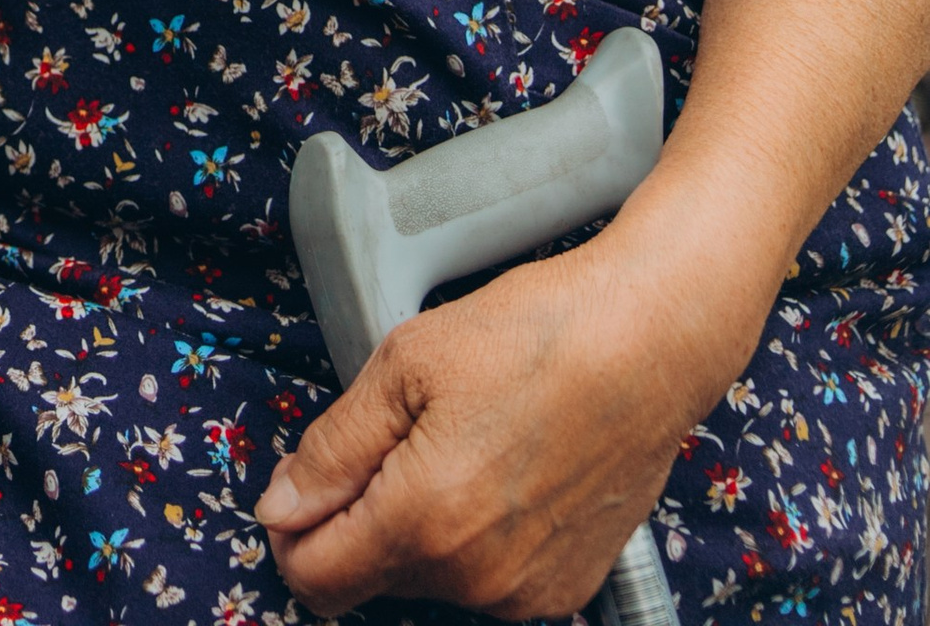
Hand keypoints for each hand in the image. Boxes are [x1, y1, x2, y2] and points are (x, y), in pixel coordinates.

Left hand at [256, 220, 743, 616]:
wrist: (648, 343)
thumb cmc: (534, 336)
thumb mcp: (405, 364)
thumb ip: (333, 449)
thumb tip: (281, 508)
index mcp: (424, 522)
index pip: (318, 578)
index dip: (294, 531)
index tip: (303, 485)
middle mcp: (476, 580)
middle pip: (372, 577)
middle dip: (360, 518)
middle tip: (398, 432)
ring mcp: (526, 594)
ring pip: (430, 580)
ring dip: (419, 526)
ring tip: (458, 440)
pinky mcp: (565, 589)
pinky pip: (486, 581)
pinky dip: (473, 537)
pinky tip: (499, 468)